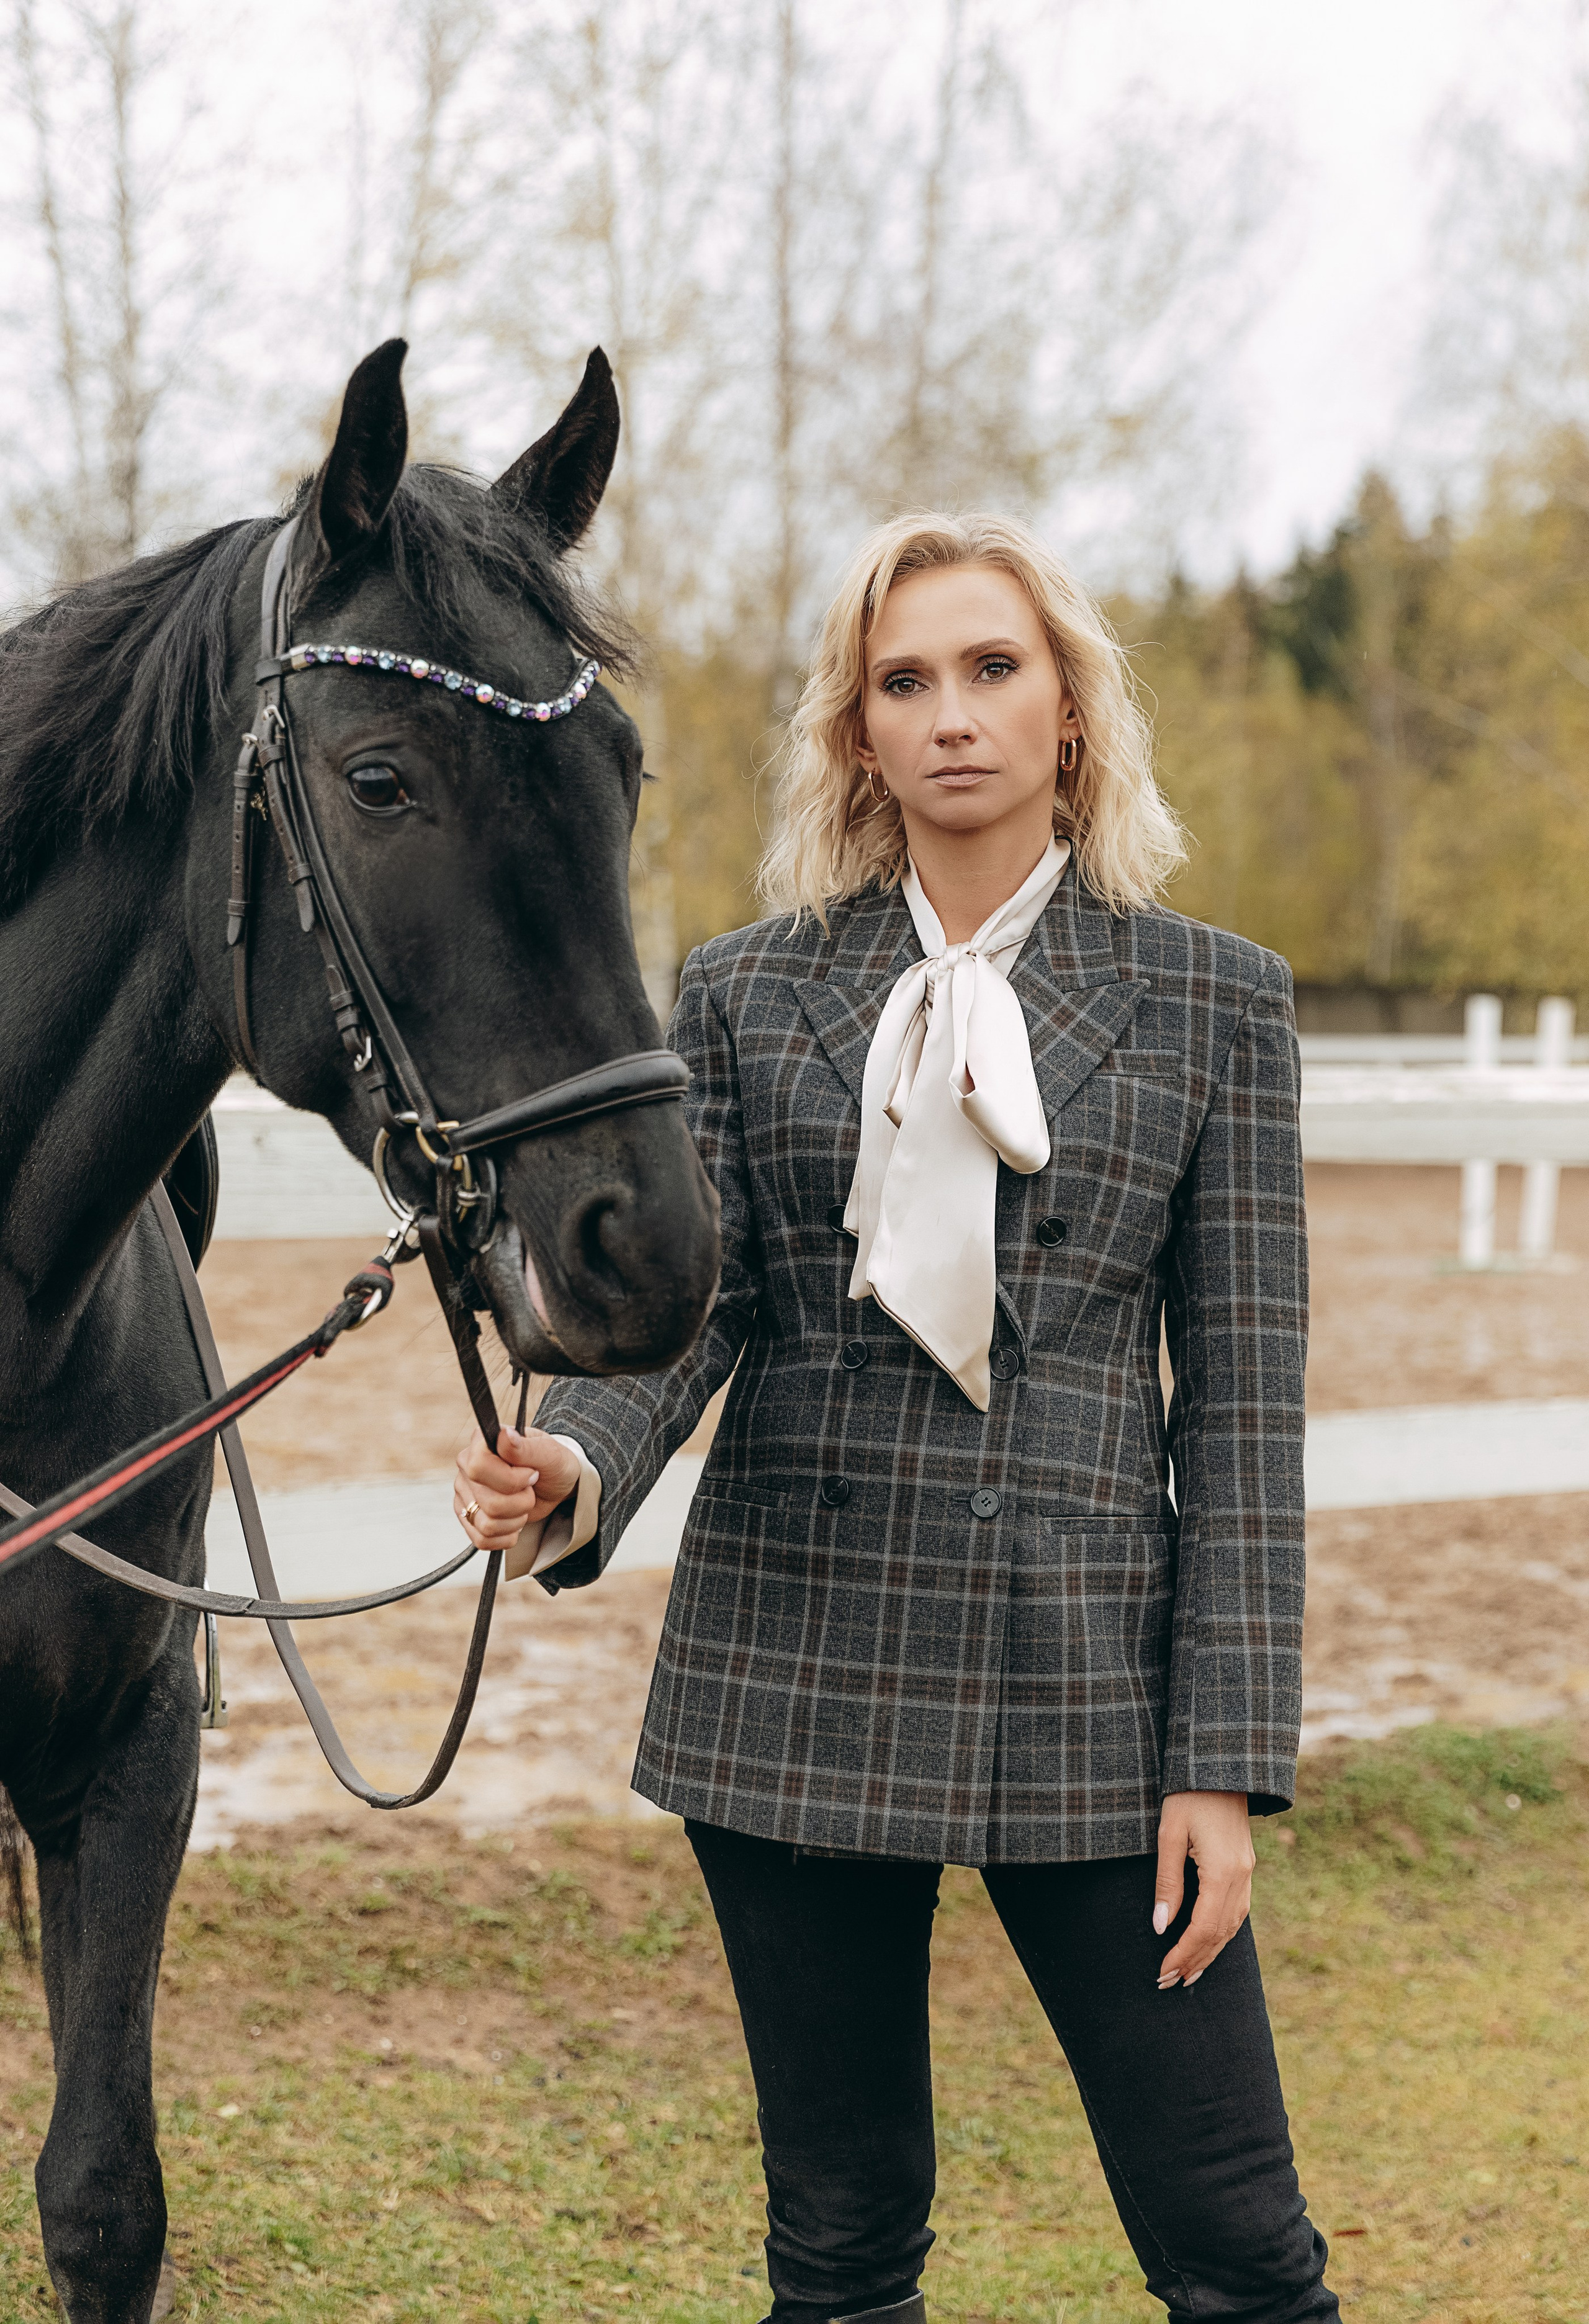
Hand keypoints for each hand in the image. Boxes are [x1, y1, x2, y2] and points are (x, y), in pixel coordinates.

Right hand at [453, 1424, 580, 1551]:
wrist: (556, 1484)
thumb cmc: (552, 1463)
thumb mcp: (548, 1453)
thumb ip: (525, 1447)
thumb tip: (505, 1436)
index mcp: (481, 1443)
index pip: (478, 1467)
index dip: (510, 1479)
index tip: (531, 1474)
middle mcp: (466, 1468)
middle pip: (488, 1502)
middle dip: (521, 1502)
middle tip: (530, 1489)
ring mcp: (465, 1494)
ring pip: (486, 1524)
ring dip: (516, 1520)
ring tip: (523, 1504)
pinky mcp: (468, 1518)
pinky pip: (482, 1540)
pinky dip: (507, 1536)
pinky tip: (515, 1520)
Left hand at [1153, 1790, 1254, 1988]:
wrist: (1221, 1765)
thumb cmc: (1188, 1795)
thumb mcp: (1169, 1834)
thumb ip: (1166, 1881)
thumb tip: (1160, 1926)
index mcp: (1224, 1870)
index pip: (1204, 1927)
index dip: (1183, 1954)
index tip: (1162, 1973)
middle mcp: (1242, 1877)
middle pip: (1221, 1934)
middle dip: (1195, 1961)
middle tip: (1169, 1984)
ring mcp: (1248, 1873)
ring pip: (1232, 1926)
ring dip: (1209, 1953)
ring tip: (1187, 1975)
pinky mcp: (1245, 1868)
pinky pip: (1237, 1912)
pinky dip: (1221, 1934)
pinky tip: (1207, 1945)